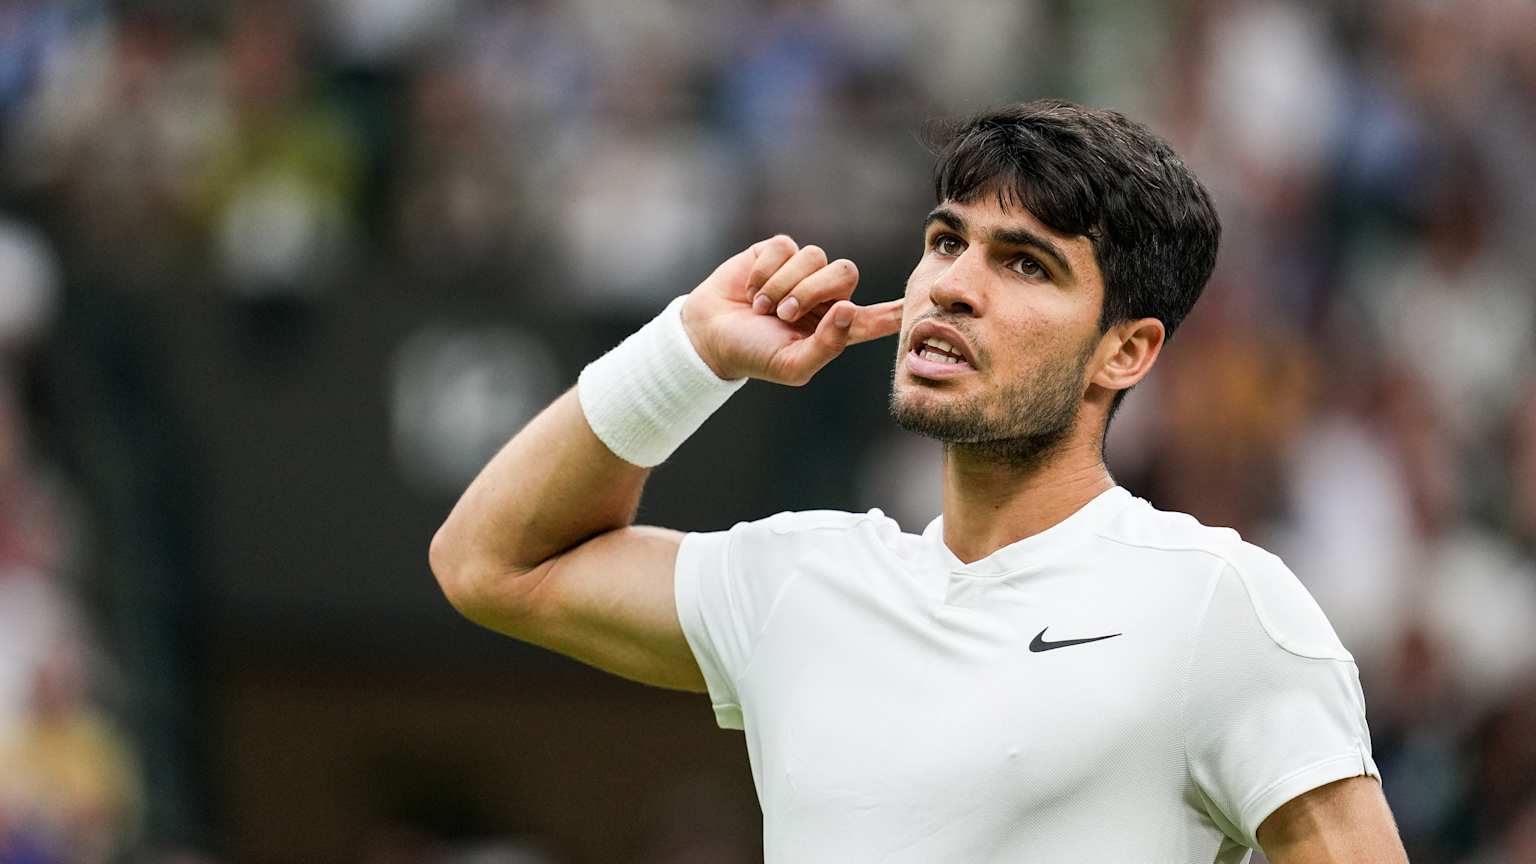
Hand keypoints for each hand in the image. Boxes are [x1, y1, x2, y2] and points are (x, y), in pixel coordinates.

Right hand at [681, 236, 903, 383]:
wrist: (709, 333)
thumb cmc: (753, 354)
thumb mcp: (792, 365)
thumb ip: (827, 345)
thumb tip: (848, 308)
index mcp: (836, 326)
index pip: (877, 316)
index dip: (898, 308)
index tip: (923, 299)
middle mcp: (825, 295)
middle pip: (845, 273)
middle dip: (813, 291)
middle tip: (784, 313)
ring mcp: (802, 271)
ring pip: (814, 257)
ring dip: (783, 284)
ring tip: (762, 305)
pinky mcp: (777, 252)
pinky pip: (785, 248)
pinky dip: (764, 271)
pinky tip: (750, 288)